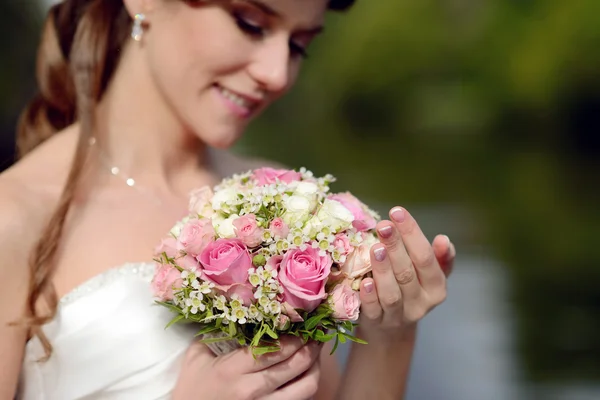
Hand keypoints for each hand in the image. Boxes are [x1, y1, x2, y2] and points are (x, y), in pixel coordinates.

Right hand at [173, 335, 321, 399]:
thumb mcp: (196, 357)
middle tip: (316, 336)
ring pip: (304, 388)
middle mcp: (251, 389)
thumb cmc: (191, 389)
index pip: (274, 349)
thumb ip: (216, 334)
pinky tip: (304, 376)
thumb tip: (239, 314)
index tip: (303, 325)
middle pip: (294, 365)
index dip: (295, 336)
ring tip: (315, 356)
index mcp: (233, 369)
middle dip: (311, 348)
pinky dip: (305, 387)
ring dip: (314, 369)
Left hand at [358, 206, 455, 340]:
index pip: (426, 258)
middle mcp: (421, 304)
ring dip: (383, 270)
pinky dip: (369, 296)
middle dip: (396, 246)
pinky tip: (364, 280)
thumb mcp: (428, 275)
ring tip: (375, 247)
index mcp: (436, 288)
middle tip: (383, 224)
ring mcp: (399, 316)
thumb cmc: (410, 290)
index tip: (397, 212)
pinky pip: (374, 310)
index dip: (412, 234)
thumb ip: (439, 258)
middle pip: (408, 273)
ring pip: (392, 293)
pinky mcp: (378, 324)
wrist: (390, 330)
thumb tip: (444, 239)